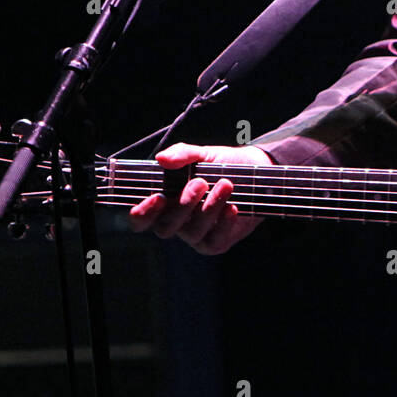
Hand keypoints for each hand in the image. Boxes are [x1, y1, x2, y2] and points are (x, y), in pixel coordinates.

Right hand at [127, 142, 270, 254]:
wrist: (255, 172)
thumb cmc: (221, 164)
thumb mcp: (202, 154)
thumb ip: (182, 154)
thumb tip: (162, 159)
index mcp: (164, 203)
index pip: (141, 219)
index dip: (143, 213)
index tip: (158, 197)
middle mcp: (176, 222)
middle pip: (166, 227)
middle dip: (183, 205)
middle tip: (200, 182)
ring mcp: (196, 234)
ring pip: (192, 232)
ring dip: (209, 208)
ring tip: (226, 184)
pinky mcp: (216, 242)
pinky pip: (214, 240)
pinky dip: (223, 224)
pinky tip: (233, 207)